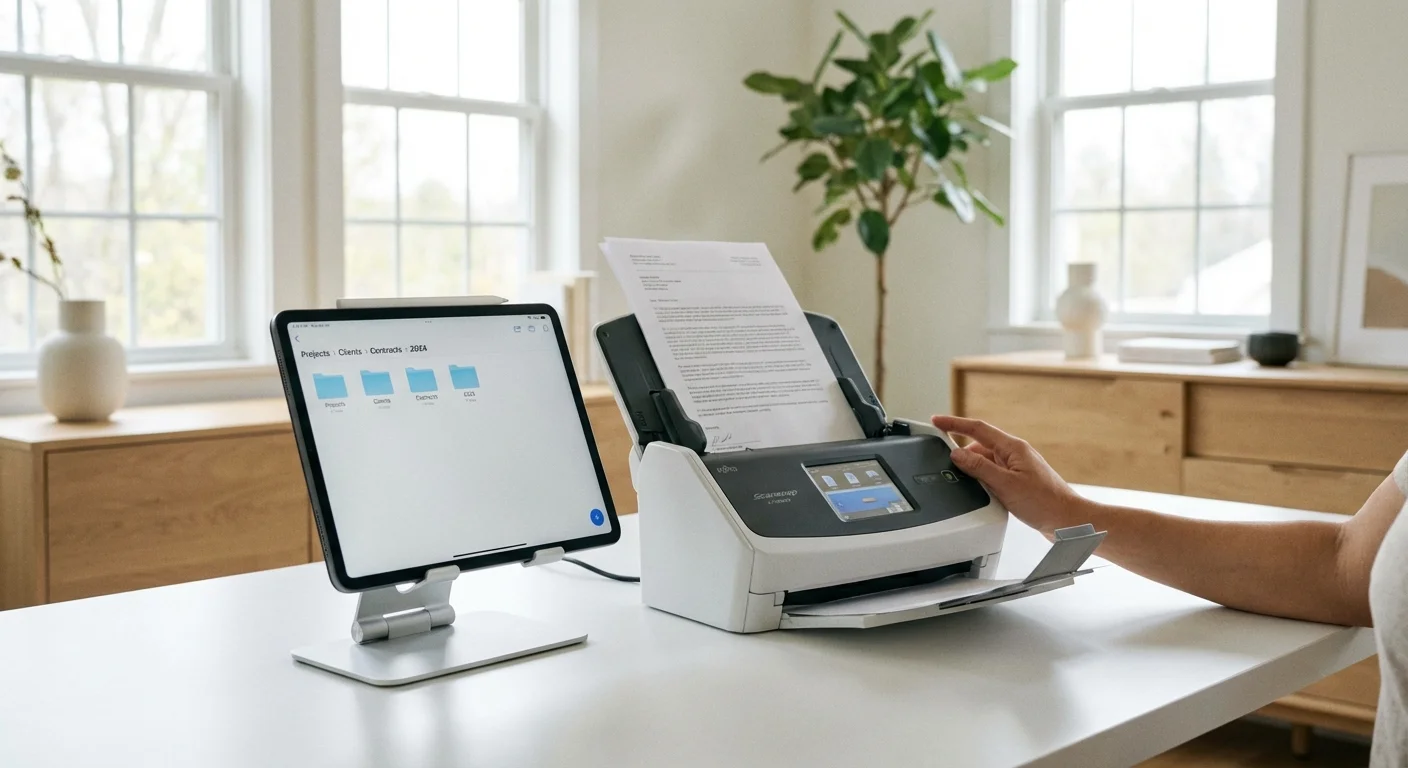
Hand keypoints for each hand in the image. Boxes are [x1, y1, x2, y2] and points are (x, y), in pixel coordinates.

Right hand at [930, 415, 1090, 536]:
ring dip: (974, 471)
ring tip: (969, 485)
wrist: (1067, 520)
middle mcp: (1015, 454)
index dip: (954, 423)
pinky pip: (993, 474)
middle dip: (961, 454)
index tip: (936, 421)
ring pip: (986, 462)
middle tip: (944, 462)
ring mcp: (1017, 467)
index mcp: (1013, 447)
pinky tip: (983, 494)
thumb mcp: (1006, 484)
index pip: (977, 428)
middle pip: (979, 445)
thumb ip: (979, 468)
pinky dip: (983, 481)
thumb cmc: (1046, 503)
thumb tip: (958, 455)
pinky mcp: (1018, 481)